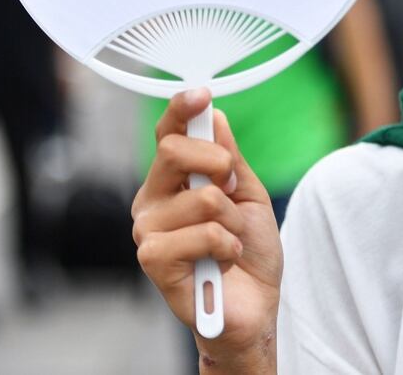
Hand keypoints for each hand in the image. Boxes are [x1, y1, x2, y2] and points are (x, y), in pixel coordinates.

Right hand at [132, 89, 282, 370]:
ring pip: (201, 197)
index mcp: (172, 180)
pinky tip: (222, 261)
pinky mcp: (153, 261)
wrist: (254, 307)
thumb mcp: (248, 194)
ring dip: (232, 220)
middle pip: (172, 151)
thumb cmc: (248, 252)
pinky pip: (202, 234)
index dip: (181, 110)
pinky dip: (226, 246)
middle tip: (234, 191)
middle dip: (219, 165)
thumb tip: (214, 116)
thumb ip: (230, 157)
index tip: (201, 95)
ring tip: (230, 242)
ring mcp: (148, 231)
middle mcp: (152, 200)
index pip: (166, 134)